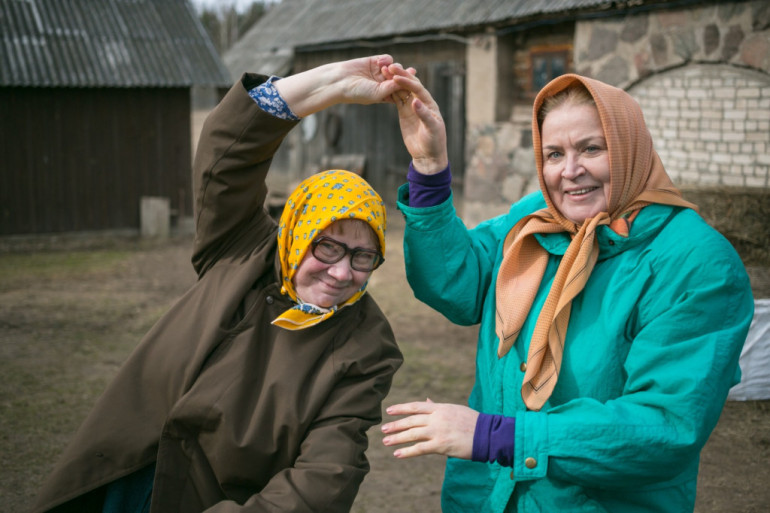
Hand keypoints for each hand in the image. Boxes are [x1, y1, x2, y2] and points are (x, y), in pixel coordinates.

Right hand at [274, 55, 410, 117]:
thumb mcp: (378, 93)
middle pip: (401, 78)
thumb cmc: (357, 92)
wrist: (340, 81)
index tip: (415, 86)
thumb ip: (392, 87)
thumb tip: (407, 80)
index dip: (409, 87)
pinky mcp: (375, 61)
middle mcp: (385, 84)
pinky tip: (379, 63)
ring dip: (393, 68)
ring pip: (395, 67)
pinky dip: (386, 60)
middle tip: (410, 72)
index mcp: (387, 95)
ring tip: (386, 70)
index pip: (402, 91)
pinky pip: (387, 58)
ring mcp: (380, 72)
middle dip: (405, 75)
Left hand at [381, 399, 478, 459]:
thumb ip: (438, 407)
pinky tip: (398, 454)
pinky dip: (407, 451)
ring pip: (412, 434)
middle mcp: (436, 418)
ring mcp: (438, 431)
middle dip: (395, 425)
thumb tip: (427, 400)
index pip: (415, 406)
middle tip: (383, 429)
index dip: (401, 408)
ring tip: (386, 441)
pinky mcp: (441, 445)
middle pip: (411, 420)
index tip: (389, 410)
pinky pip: (420, 448)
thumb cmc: (472, 422)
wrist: (487, 434)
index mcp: (440, 408)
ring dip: (397, 438)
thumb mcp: (454, 410)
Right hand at [382, 64, 448, 174]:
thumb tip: (415, 101)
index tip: (396, 77)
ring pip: (402, 91)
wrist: (428, 155)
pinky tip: (381, 86)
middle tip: (389, 67)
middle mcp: (421, 102)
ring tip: (382, 73)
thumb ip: (424, 114)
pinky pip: (397, 100)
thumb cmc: (434, 142)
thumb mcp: (431, 129)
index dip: (407, 82)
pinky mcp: (405, 113)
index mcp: (430, 104)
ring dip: (393, 82)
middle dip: (400, 76)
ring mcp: (412, 107)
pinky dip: (390, 93)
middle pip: (410, 85)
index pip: (418, 88)